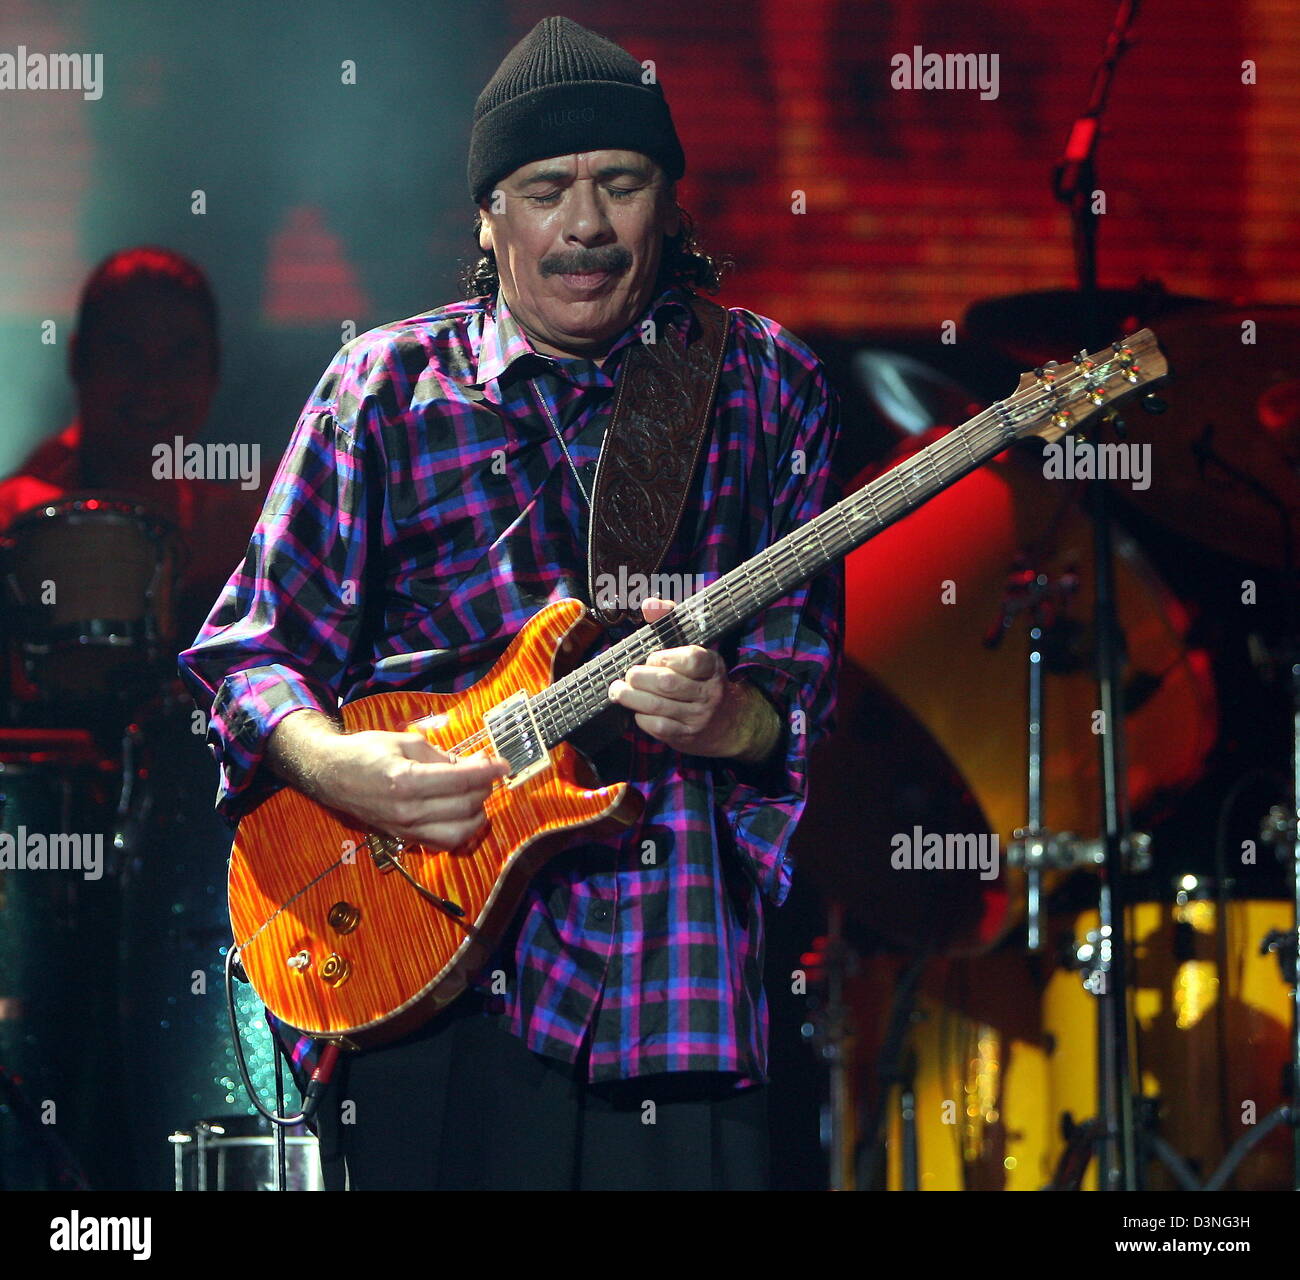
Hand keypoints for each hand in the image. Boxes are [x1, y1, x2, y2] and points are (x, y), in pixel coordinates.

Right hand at [271, 712, 508, 847]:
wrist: (330, 775)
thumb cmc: (365, 752)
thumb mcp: (405, 742)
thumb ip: (441, 756)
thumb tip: (473, 764)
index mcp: (406, 781)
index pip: (461, 780)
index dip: (488, 771)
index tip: (504, 764)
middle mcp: (407, 811)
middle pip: (464, 805)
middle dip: (484, 788)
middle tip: (488, 772)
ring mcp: (405, 829)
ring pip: (459, 832)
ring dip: (477, 813)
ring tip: (478, 794)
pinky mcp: (404, 838)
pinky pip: (443, 843)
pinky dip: (461, 831)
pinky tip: (465, 814)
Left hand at [608, 598, 779, 761]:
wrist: (728, 723)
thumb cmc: (701, 679)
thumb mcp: (695, 649)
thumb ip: (670, 622)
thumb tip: (649, 604)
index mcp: (712, 667)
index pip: (692, 659)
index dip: (665, 657)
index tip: (652, 658)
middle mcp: (708, 692)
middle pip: (667, 683)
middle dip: (639, 677)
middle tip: (628, 675)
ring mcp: (698, 717)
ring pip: (658, 707)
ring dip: (631, 697)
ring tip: (618, 691)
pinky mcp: (686, 736)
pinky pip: (657, 727)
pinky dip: (640, 716)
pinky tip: (636, 709)